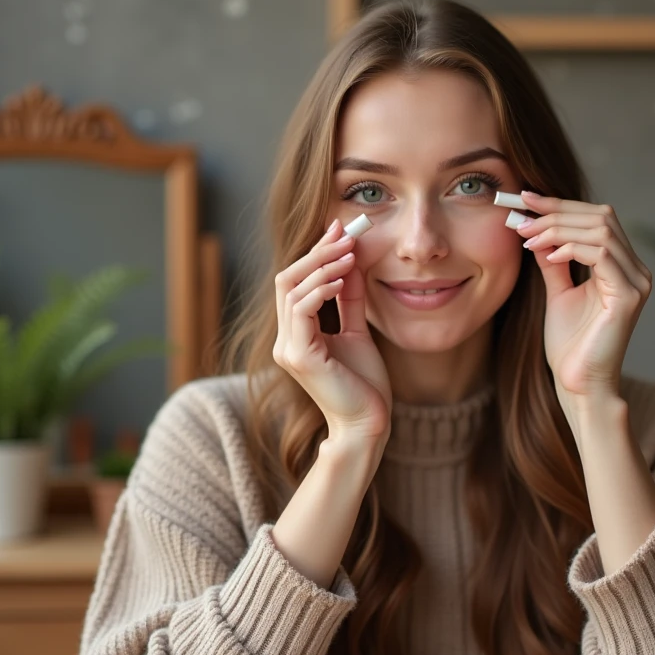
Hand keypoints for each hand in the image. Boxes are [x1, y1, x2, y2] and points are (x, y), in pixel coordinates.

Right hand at [273, 219, 392, 443]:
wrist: (368, 425)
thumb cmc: (364, 386)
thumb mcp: (357, 332)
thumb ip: (349, 300)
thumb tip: (351, 261)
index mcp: (296, 335)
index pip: (296, 283)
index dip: (316, 253)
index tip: (340, 229)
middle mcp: (286, 341)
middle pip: (287, 280)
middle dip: (317, 252)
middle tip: (345, 233)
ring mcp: (288, 349)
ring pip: (292, 290)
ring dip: (322, 266)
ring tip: (349, 253)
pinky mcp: (299, 357)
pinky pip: (301, 309)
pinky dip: (321, 289)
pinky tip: (343, 280)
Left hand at [514, 191, 652, 399]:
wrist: (578, 385)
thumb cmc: (570, 345)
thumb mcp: (558, 292)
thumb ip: (553, 261)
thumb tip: (538, 228)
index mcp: (622, 266)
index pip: (596, 219)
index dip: (561, 204)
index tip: (525, 197)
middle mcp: (636, 270)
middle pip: (601, 216)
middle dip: (558, 211)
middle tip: (522, 215)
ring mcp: (637, 282)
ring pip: (601, 230)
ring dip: (559, 228)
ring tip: (527, 236)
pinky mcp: (629, 296)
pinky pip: (602, 254)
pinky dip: (571, 248)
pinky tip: (547, 255)